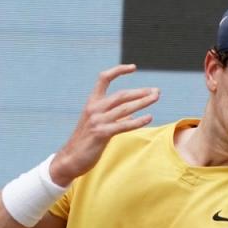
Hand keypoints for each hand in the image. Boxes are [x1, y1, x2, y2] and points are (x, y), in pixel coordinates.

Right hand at [50, 64, 160, 185]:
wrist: (70, 159)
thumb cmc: (85, 143)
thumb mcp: (98, 125)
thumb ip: (114, 118)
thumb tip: (131, 116)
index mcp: (92, 103)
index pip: (104, 79)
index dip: (118, 70)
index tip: (133, 67)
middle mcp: (94, 109)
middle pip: (121, 95)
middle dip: (140, 92)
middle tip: (156, 91)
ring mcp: (97, 121)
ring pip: (125, 108)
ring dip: (143, 102)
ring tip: (156, 98)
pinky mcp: (101, 134)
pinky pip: (124, 125)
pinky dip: (138, 121)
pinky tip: (149, 118)